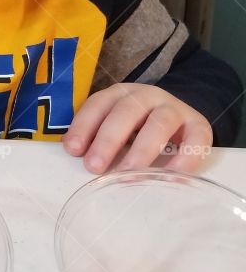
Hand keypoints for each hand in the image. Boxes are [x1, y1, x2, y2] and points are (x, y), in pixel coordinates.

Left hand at [63, 83, 211, 172]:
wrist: (178, 118)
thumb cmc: (136, 127)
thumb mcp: (115, 127)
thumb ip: (98, 139)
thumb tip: (81, 162)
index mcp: (120, 94)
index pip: (98, 104)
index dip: (84, 125)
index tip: (73, 150)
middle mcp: (147, 96)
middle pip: (127, 112)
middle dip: (108, 139)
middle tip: (94, 167)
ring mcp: (175, 109)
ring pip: (160, 123)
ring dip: (142, 150)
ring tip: (129, 175)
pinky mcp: (199, 125)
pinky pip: (196, 139)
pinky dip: (185, 158)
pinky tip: (169, 178)